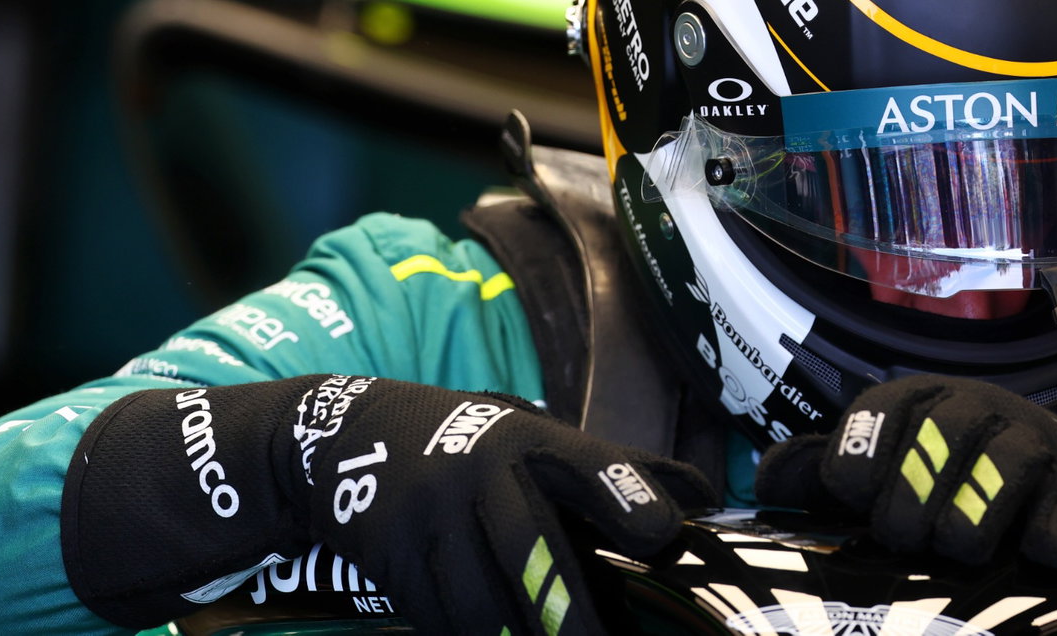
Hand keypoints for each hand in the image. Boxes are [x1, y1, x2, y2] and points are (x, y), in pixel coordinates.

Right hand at [293, 376, 716, 634]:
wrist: (349, 438)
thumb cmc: (473, 446)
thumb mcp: (536, 438)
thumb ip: (615, 470)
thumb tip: (706, 497)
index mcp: (527, 440)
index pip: (584, 463)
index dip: (624, 494)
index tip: (664, 533)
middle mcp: (478, 472)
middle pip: (527, 545)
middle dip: (567, 608)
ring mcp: (430, 518)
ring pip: (480, 601)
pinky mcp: (394, 560)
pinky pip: (439, 618)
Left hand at [754, 375, 1056, 570]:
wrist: (1048, 477)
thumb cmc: (941, 480)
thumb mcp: (877, 471)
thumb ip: (815, 478)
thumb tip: (765, 486)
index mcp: (918, 402)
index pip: (882, 410)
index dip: (861, 456)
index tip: (851, 498)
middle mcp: (977, 409)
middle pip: (943, 433)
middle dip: (915, 494)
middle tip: (905, 538)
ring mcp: (1035, 443)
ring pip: (1005, 462)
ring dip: (976, 514)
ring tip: (960, 550)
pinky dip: (1050, 535)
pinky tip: (1035, 556)